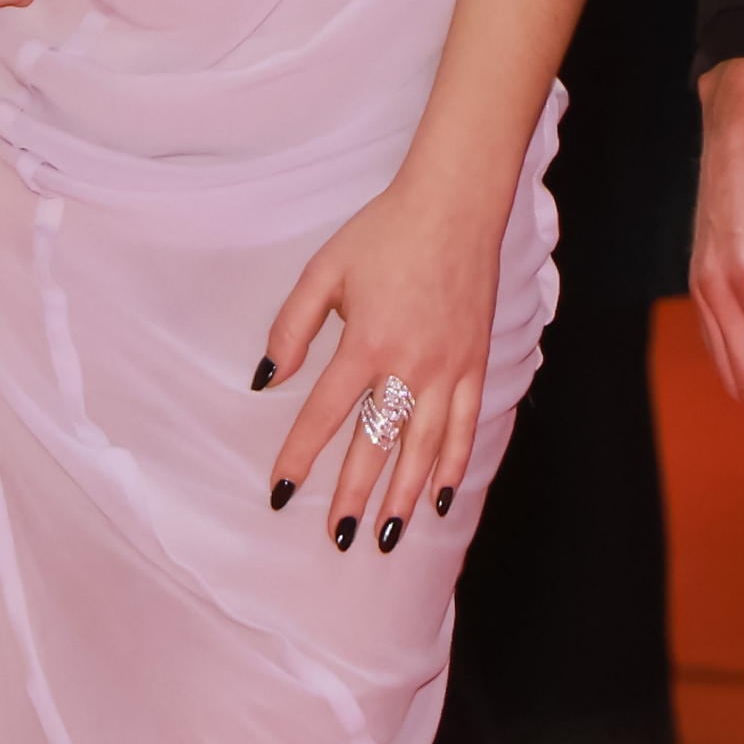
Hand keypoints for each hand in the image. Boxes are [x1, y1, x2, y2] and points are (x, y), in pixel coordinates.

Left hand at [261, 172, 510, 553]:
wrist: (455, 206)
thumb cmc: (384, 233)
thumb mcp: (324, 271)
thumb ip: (292, 328)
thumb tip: (266, 378)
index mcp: (366, 344)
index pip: (324, 415)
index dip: (298, 458)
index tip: (279, 494)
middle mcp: (410, 366)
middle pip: (377, 445)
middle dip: (355, 496)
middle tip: (338, 536)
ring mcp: (450, 370)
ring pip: (425, 449)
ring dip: (404, 496)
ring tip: (385, 535)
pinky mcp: (476, 364)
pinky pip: (466, 428)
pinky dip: (454, 467)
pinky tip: (441, 498)